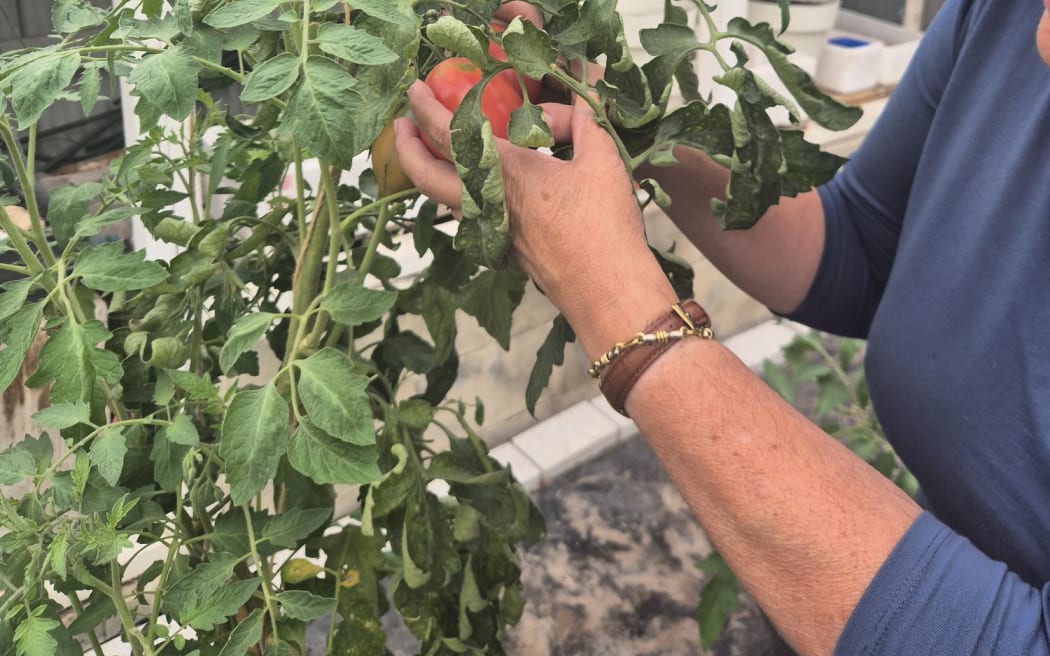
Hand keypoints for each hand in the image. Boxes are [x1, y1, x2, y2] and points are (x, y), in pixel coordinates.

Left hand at [395, 80, 676, 358]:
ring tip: (438, 152)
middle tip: (401, 126)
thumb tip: (578, 92)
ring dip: (433, 174)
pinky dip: (465, 194)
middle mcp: (487, 204)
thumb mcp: (601, 158)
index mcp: (503, 173)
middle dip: (408, 149)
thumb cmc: (603, 225)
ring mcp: (494, 231)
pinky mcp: (508, 250)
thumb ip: (584, 119)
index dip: (425, 109)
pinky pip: (474, 215)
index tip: (413, 92)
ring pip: (447, 199)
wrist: (606, 290)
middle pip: (426, 177)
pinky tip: (485, 186)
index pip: (448, 135)